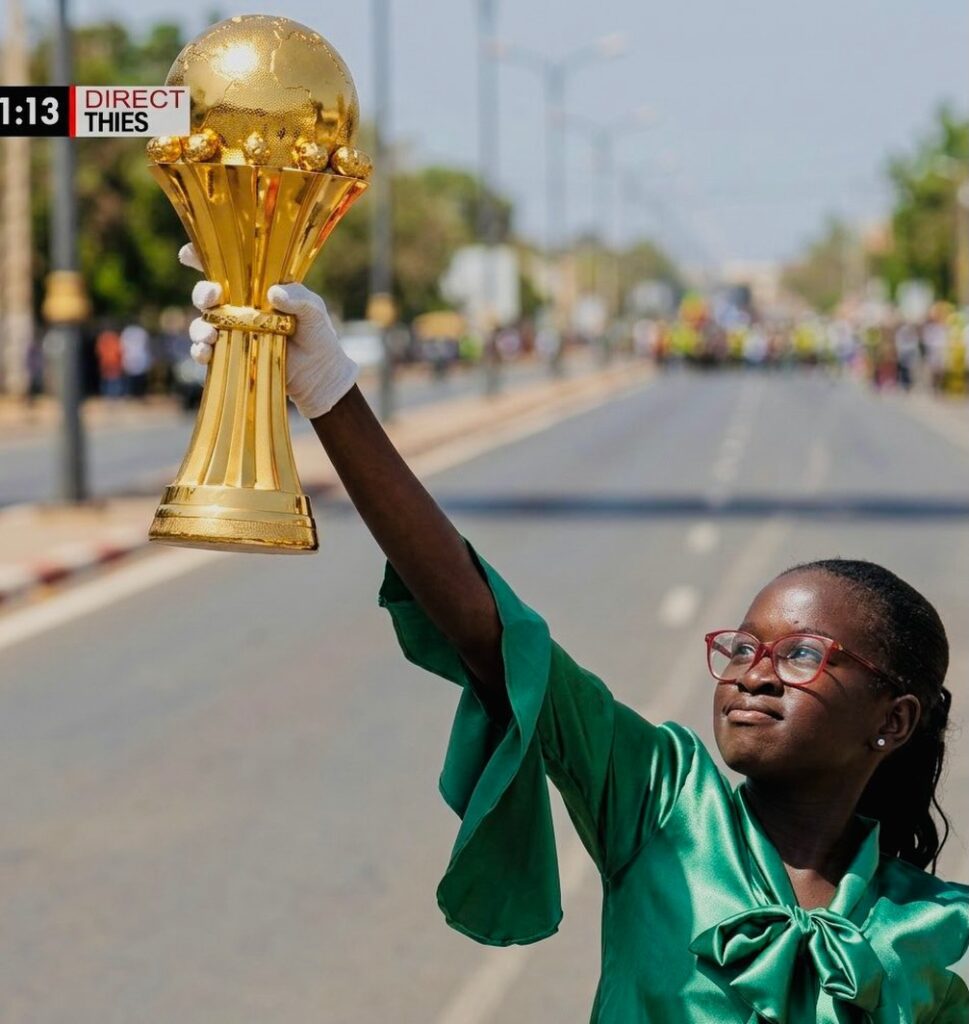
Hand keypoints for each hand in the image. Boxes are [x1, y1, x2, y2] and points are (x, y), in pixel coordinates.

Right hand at [180, 243, 359, 418]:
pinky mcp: (230, 358)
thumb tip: (273, 292)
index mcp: (255, 290)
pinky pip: (206, 354)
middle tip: (212, 297)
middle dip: (202, 293)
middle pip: (207, 295)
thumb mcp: (315, 312)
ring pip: (202, 324)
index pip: (226, 269)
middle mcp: (238, 309)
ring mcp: (232, 334)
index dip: (202, 258)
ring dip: (200, 327)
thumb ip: (300, 299)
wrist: (320, 377)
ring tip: (211, 334)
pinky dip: (200, 352)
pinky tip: (206, 353)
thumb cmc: (318, 337)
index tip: (188, 255)